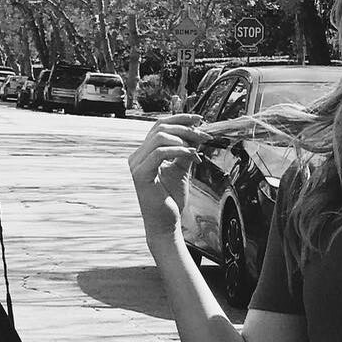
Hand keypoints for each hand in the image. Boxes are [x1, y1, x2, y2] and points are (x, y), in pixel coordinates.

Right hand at [127, 114, 204, 241]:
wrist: (166, 223)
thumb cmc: (171, 199)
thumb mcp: (182, 170)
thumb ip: (186, 152)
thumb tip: (197, 134)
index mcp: (145, 153)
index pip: (159, 126)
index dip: (180, 118)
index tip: (200, 119)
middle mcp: (137, 156)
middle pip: (160, 128)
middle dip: (185, 127)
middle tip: (204, 133)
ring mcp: (136, 164)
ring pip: (159, 137)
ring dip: (183, 139)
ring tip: (198, 148)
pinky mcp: (140, 174)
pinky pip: (159, 153)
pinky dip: (178, 150)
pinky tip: (192, 155)